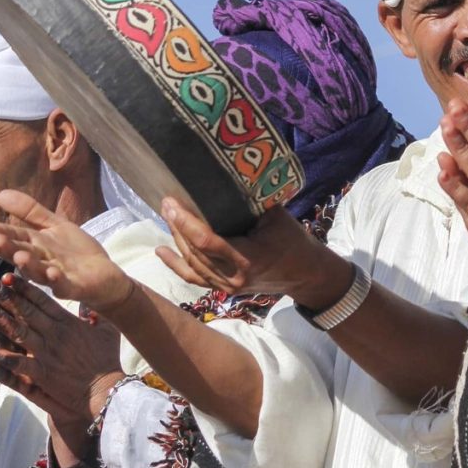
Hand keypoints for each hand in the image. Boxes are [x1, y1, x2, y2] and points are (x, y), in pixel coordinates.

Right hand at [0, 191, 132, 309]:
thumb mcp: (56, 226)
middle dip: (7, 248)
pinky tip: (53, 272)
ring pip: (38, 272)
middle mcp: (41, 262)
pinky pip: (63, 286)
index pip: (14, 237)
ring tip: (20, 256)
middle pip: (21, 254)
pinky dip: (57, 280)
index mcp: (36, 246)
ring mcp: (56, 276)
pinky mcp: (73, 288)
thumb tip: (0, 194)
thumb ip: (31, 212)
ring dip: (29, 265)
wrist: (105, 276)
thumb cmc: (76, 252)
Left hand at [0, 273, 123, 433]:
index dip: (24, 288)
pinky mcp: (42, 373)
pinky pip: (19, 363)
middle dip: (7, 297)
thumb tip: (86, 298)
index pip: (42, 301)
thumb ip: (95, 313)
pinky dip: (4, 358)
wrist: (105, 389)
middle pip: (26, 312)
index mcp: (69, 323)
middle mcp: (55, 335)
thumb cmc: (107, 359)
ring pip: (18, 332)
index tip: (8, 277)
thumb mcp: (108, 330)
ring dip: (0, 319)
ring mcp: (47, 354)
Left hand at [156, 197, 313, 293]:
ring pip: (192, 263)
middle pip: (195, 252)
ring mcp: (228, 286)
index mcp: (248, 258)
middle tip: (167, 203)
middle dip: (177, 226)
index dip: (185, 222)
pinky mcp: (226, 289)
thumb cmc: (295, 242)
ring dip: (177, 240)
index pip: (206, 241)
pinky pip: (195, 278)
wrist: (306, 274)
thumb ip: (251, 204)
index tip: (172, 202)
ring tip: (167, 217)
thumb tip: (227, 179)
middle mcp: (234, 276)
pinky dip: (176, 264)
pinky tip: (161, 250)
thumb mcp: (277, 218)